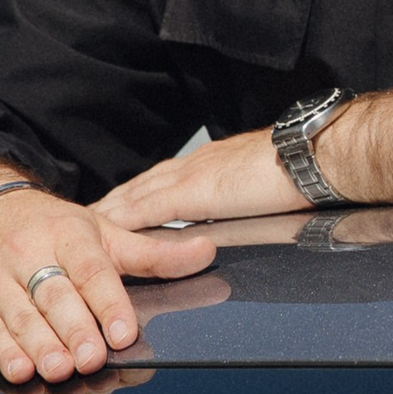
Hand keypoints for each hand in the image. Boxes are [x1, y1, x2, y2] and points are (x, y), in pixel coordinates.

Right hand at [0, 187, 216, 383]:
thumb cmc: (51, 230)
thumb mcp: (101, 232)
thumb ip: (151, 252)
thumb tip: (207, 252)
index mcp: (67, 233)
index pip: (91, 269)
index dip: (108, 302)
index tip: (125, 332)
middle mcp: (28, 253)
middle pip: (54, 295)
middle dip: (75, 330)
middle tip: (93, 359)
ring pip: (20, 316)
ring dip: (41, 346)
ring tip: (61, 370)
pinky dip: (4, 353)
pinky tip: (20, 371)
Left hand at [94, 92, 392, 229]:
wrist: (317, 155)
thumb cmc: (304, 170)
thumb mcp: (261, 187)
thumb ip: (239, 198)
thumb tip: (230, 218)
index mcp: (209, 165)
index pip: (159, 184)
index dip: (131, 199)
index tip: (107, 213)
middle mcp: (193, 167)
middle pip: (137, 189)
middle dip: (108, 208)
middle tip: (75, 226)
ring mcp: (190, 178)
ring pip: (135, 198)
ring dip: (108, 216)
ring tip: (81, 234)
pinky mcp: (194, 193)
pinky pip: (147, 209)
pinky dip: (124, 223)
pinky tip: (106, 238)